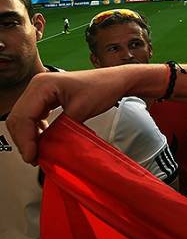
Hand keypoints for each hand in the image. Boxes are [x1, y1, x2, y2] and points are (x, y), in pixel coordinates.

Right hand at [7, 69, 129, 163]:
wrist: (116, 81)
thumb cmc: (103, 87)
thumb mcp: (81, 110)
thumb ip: (61, 128)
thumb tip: (48, 147)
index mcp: (42, 85)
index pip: (23, 116)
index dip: (25, 139)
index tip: (32, 156)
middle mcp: (37, 86)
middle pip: (18, 118)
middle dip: (24, 140)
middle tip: (34, 157)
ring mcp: (41, 91)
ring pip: (23, 118)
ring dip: (28, 136)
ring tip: (39, 152)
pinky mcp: (46, 97)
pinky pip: (33, 116)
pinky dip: (35, 130)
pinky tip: (43, 139)